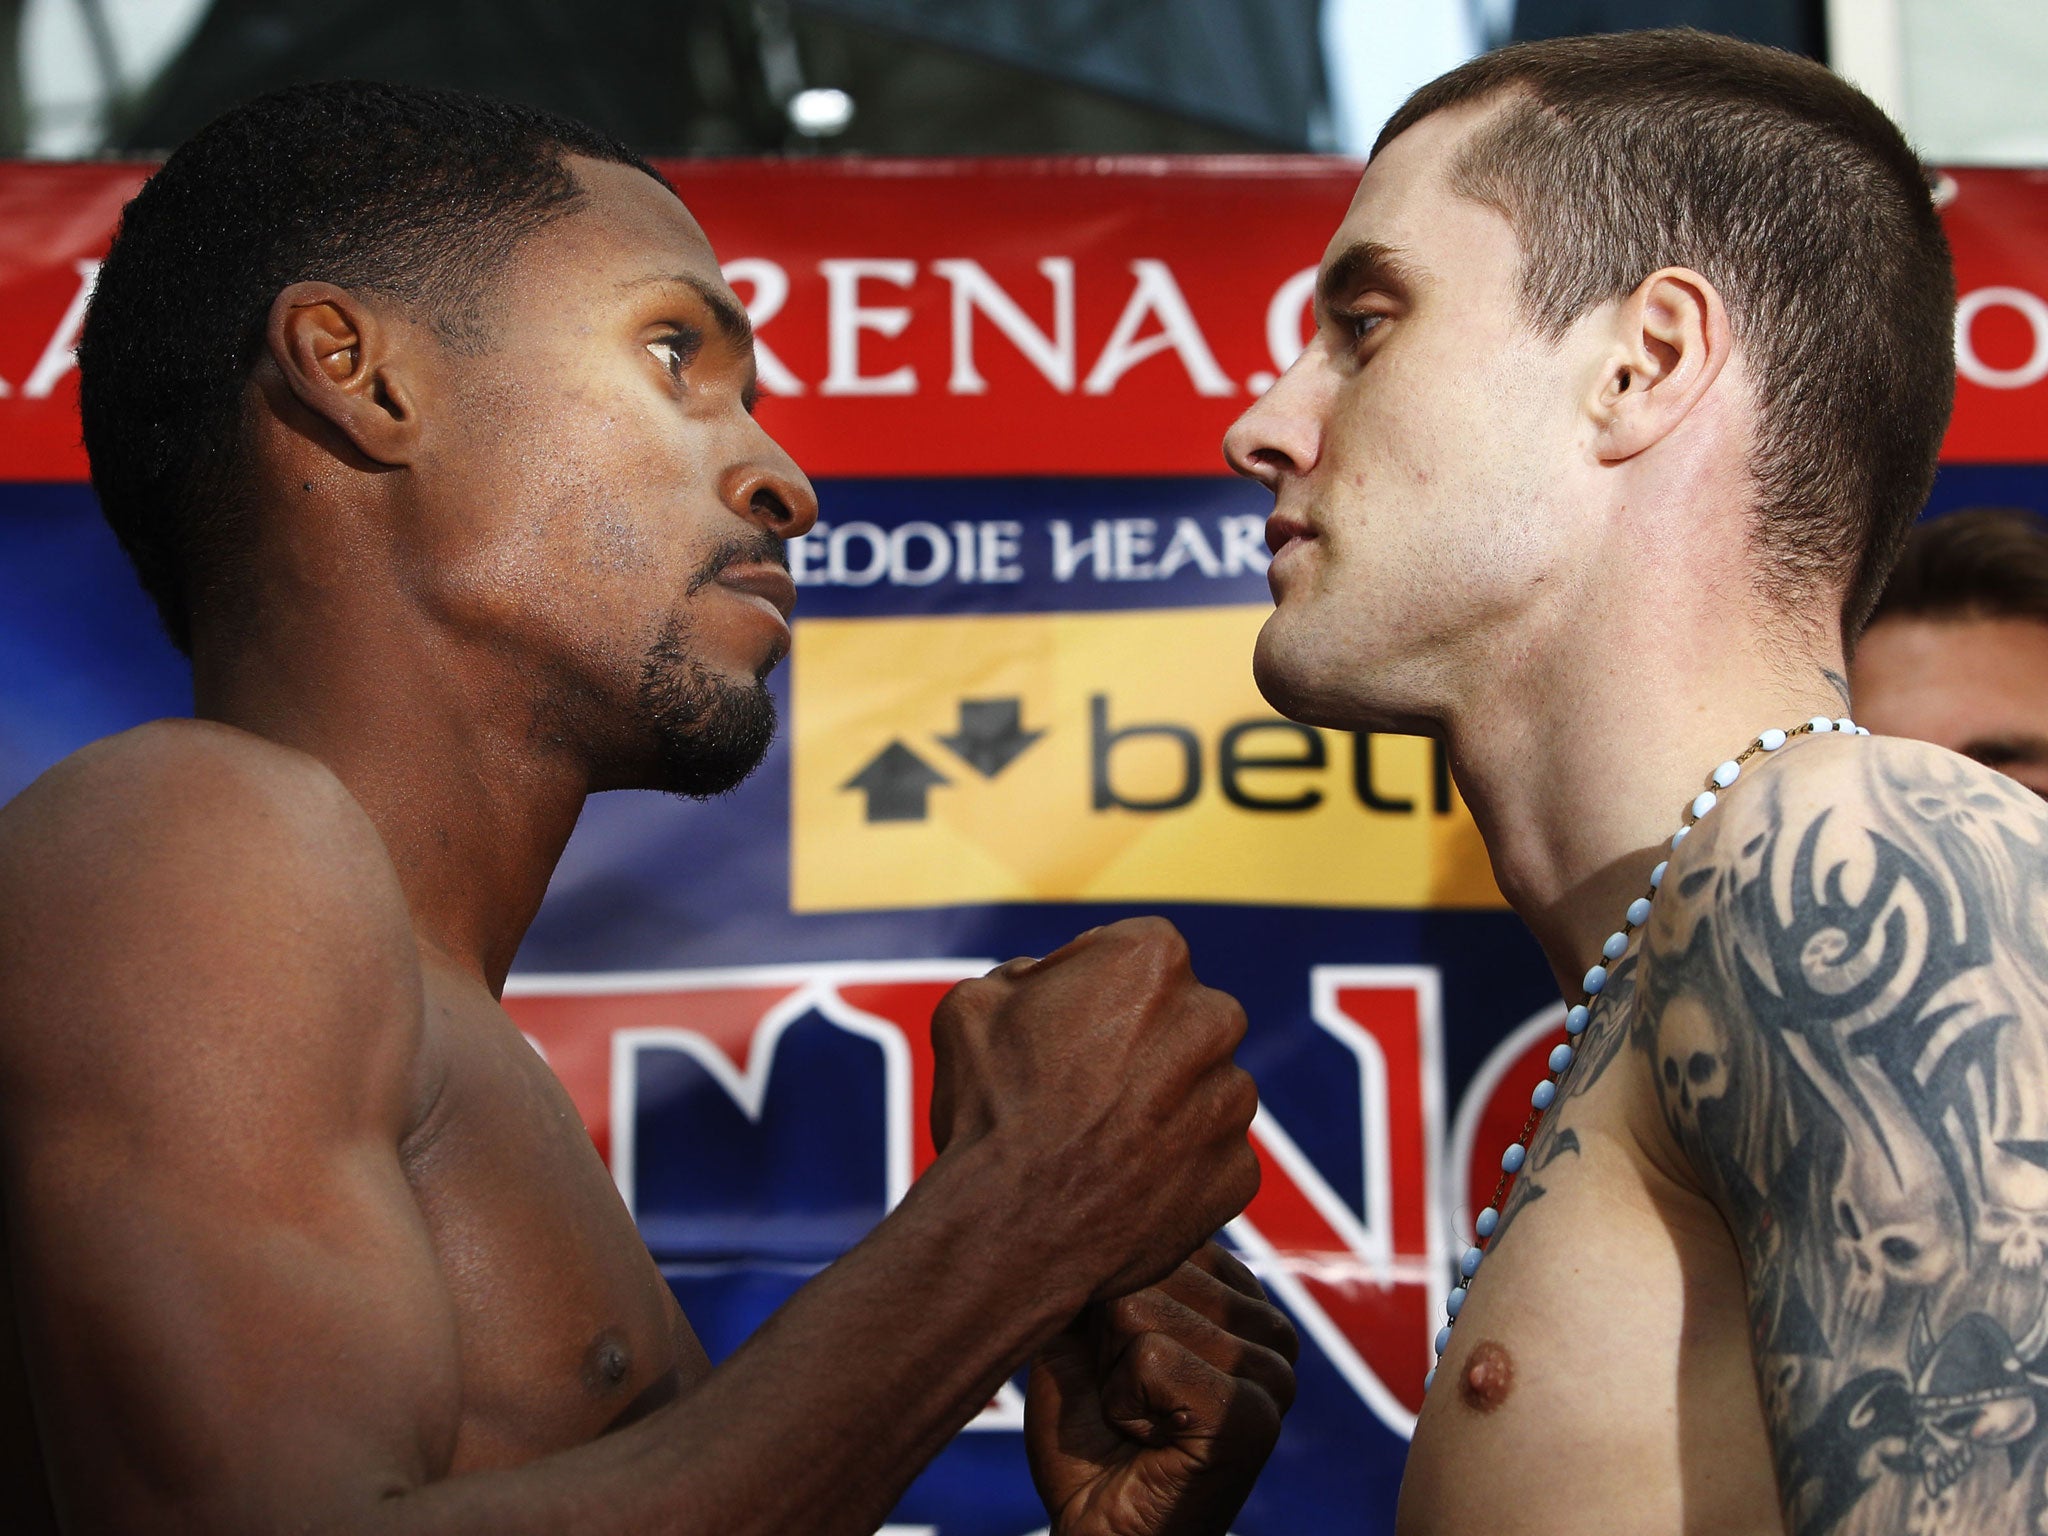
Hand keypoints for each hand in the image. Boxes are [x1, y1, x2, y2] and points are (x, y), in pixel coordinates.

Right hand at [929, 918, 1260, 1299]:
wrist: (1011, 1231)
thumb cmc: (990, 1109)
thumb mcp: (972, 1005)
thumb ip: (1019, 976)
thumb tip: (1035, 982)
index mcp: (1153, 957)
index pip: (1134, 953)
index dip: (1090, 987)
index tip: (1058, 1026)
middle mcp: (1213, 1018)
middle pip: (1182, 1017)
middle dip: (1141, 1042)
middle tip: (1082, 1086)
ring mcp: (1232, 1100)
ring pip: (1202, 1088)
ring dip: (1164, 1106)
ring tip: (1097, 1142)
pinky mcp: (1240, 1171)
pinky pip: (1211, 1158)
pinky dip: (1178, 1168)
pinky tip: (1124, 1184)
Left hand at [1026, 1243, 1298, 1535]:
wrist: (1100, 1534)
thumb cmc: (1092, 1442)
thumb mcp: (1083, 1336)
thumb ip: (1094, 1269)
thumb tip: (1072, 1204)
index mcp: (1244, 1300)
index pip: (1156, 1238)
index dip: (1106, 1305)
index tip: (1124, 1369)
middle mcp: (1272, 1330)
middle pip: (1145, 1269)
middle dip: (1106, 1342)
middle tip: (1128, 1404)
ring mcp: (1272, 1373)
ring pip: (1140, 1308)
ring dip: (1112, 1376)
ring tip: (1137, 1422)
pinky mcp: (1253, 1413)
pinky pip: (1150, 1356)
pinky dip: (1123, 1403)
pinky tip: (1146, 1440)